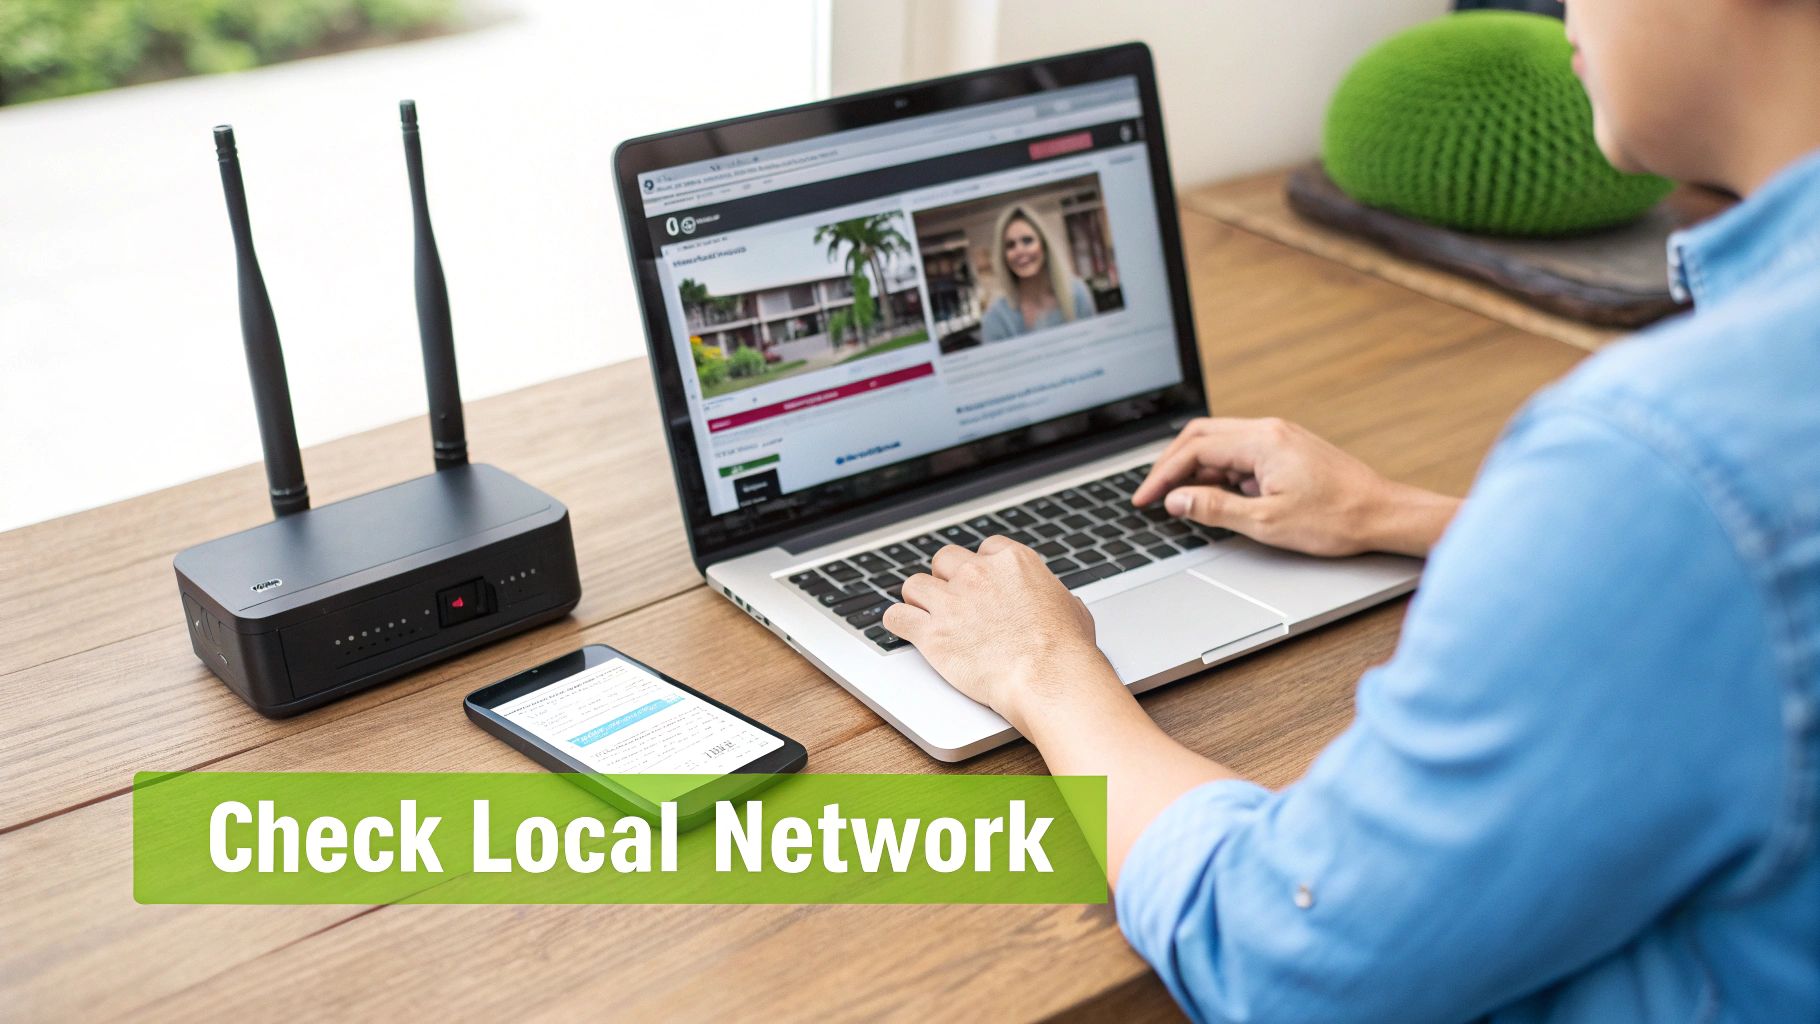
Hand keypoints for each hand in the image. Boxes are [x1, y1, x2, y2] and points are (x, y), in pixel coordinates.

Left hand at [885, 536, 1241, 887]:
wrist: (1048, 678)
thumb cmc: (1068, 651)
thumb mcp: (1073, 610)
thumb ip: (1055, 598)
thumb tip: (1061, 603)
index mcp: (1013, 561)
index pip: (983, 549)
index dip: (978, 567)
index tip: (978, 581)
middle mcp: (977, 574)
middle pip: (944, 560)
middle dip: (945, 579)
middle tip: (949, 599)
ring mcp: (951, 601)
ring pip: (914, 584)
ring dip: (917, 599)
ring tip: (921, 613)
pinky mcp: (932, 633)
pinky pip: (896, 617)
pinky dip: (895, 623)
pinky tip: (901, 629)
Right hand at [1131, 417, 1457, 557]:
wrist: (1384, 514)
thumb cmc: (1337, 518)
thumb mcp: (1266, 522)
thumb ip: (1214, 508)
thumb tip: (1177, 500)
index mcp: (1262, 441)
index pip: (1194, 449)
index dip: (1162, 475)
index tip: (1145, 498)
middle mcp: (1269, 430)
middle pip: (1201, 436)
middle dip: (1171, 465)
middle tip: (1152, 494)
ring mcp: (1280, 437)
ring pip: (1220, 442)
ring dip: (1195, 467)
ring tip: (1179, 498)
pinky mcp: (1288, 449)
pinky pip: (1241, 451)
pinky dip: (1219, 470)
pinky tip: (1215, 494)